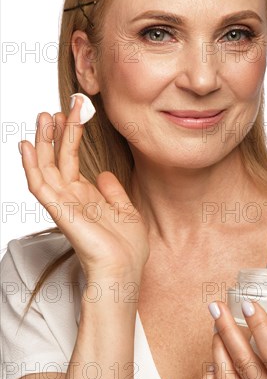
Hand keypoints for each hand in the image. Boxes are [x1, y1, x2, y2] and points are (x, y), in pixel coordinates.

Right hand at [19, 96, 148, 280]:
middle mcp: (71, 198)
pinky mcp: (59, 211)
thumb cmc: (127, 248)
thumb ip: (113, 192)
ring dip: (42, 141)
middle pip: (57, 159)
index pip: (72, 160)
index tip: (76, 112)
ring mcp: (63, 204)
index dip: (72, 136)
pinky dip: (31, 165)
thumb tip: (103, 174)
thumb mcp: (126, 211)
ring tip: (43, 116)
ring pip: (45, 167)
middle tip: (57, 107)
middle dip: (56, 132)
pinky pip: (39, 185)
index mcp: (85, 197)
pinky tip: (26, 145)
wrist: (126, 270)